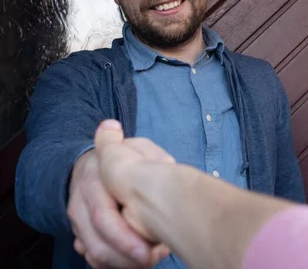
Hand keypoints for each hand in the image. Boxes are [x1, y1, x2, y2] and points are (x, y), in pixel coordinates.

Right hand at [67, 120, 172, 267]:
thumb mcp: (134, 147)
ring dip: (124, 262)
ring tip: (152, 259)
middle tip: (154, 259)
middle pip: (98, 242)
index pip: (104, 216)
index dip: (126, 237)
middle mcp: (81, 202)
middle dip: (128, 256)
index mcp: (94, 179)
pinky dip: (114, 263)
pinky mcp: (82, 234)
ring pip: (95, 253)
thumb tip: (111, 128)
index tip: (150, 249)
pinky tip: (136, 261)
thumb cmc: (126, 158)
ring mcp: (78, 221)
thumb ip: (133, 148)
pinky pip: (93, 257)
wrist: (94, 168)